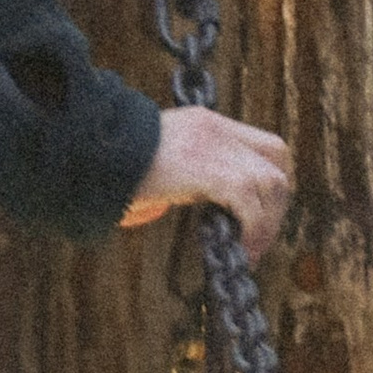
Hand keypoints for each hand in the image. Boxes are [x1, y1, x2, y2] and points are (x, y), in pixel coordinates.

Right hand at [121, 107, 293, 262]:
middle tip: (260, 236)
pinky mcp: (209, 170)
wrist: (95, 153)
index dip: (274, 180)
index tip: (264, 210)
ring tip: (251, 249)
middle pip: (277, 163)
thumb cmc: (120, 164)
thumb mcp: (167, 156)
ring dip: (267, 223)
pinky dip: (253, 229)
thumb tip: (219, 204)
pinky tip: (240, 249)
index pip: (267, 144)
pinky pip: (250, 203)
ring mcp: (214, 146)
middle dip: (276, 204)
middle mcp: (217, 129)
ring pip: (270, 183)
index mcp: (208, 123)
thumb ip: (195, 167)